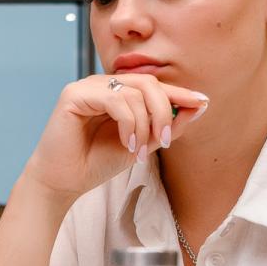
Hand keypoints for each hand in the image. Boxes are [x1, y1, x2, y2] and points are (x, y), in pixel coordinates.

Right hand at [20, 72, 209, 202]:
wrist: (63, 182)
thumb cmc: (96, 163)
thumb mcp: (142, 144)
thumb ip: (166, 126)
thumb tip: (199, 106)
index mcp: (116, 92)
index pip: (153, 85)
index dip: (179, 93)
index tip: (203, 103)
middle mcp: (102, 84)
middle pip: (148, 83)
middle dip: (164, 111)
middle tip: (165, 141)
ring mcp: (87, 87)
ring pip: (134, 92)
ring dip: (145, 124)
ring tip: (140, 150)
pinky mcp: (74, 95)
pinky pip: (115, 99)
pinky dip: (128, 123)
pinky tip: (126, 143)